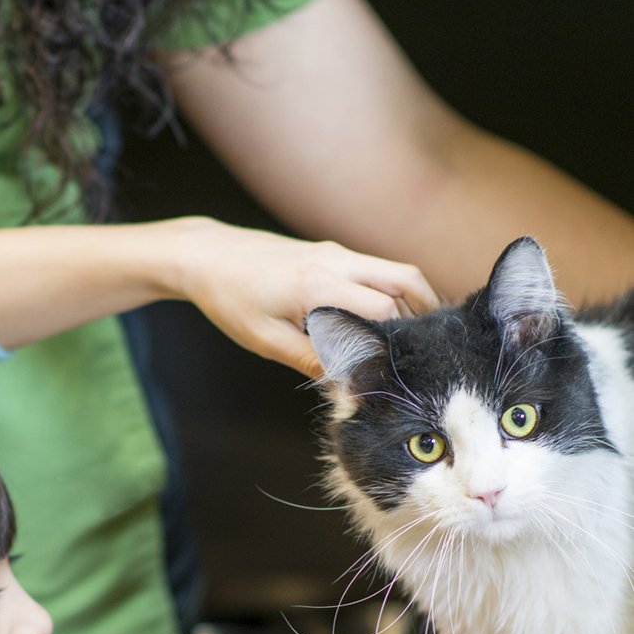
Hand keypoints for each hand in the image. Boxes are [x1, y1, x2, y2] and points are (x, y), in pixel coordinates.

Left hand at [166, 218, 438, 378]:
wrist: (207, 256)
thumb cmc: (230, 299)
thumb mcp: (265, 339)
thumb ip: (309, 359)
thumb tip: (347, 382)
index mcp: (317, 285)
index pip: (382, 310)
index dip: (395, 340)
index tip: (397, 366)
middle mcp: (335, 261)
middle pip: (405, 281)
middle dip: (423, 314)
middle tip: (427, 348)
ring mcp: (335, 252)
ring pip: (395, 270)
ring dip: (413, 300)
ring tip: (413, 336)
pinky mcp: (329, 252)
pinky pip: (375, 269)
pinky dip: (392, 290)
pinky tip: (385, 319)